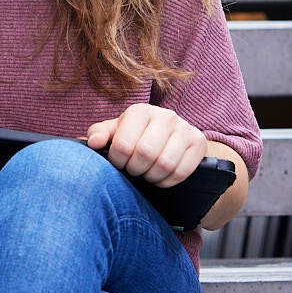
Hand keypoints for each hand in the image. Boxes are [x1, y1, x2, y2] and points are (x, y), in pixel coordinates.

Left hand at [86, 105, 206, 186]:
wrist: (169, 135)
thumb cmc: (136, 135)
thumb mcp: (116, 131)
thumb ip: (99, 134)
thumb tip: (93, 142)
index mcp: (140, 111)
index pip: (124, 144)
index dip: (118, 161)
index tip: (118, 163)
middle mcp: (165, 116)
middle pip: (146, 154)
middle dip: (135, 169)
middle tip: (133, 169)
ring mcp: (185, 129)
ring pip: (165, 164)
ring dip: (152, 176)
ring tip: (147, 173)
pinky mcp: (198, 143)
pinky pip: (181, 172)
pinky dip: (167, 181)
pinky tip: (161, 176)